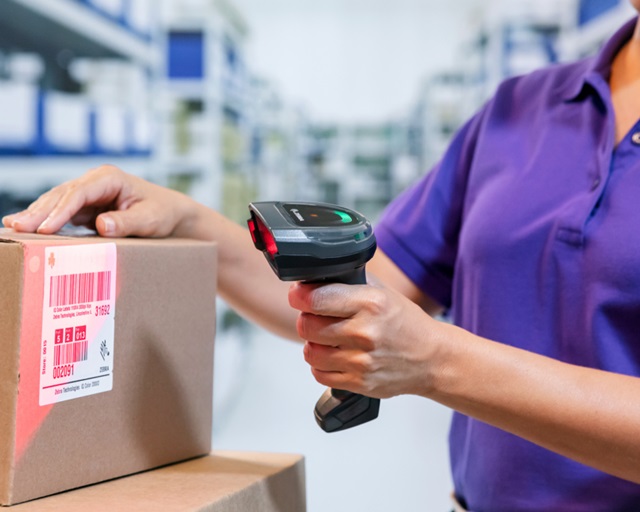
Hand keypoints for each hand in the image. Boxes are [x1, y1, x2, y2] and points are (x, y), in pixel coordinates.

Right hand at [2, 165, 196, 237]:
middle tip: (14, 226)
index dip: (60, 211)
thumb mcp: (150, 219)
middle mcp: (95, 181)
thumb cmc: (163, 213)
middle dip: (38, 211)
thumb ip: (127, 222)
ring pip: (57, 202)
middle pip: (61, 195)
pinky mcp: (86, 206)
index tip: (45, 228)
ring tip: (13, 226)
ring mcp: (89, 193)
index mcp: (110, 178)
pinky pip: (62, 212)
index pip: (78, 193)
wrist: (171, 213)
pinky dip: (45, 220)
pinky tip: (28, 228)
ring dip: (36, 214)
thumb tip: (102, 225)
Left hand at [289, 280, 442, 398]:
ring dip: (313, 344)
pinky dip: (322, 365)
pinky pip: (320, 374)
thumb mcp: (381, 292)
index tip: (298, 296)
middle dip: (307, 320)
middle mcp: (365, 332)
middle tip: (317, 318)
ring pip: (310, 352)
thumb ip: (347, 284)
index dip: (299, 297)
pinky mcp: (360, 383)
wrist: (432, 358)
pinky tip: (335, 356)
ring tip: (327, 339)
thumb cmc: (405, 323)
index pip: (315, 299)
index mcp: (370, 303)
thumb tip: (311, 281)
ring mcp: (362, 361)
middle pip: (307, 326)